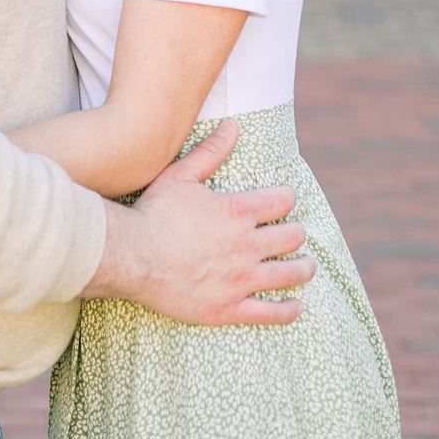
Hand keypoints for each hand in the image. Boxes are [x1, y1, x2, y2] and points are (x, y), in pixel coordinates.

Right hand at [86, 118, 317, 326]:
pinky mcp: (229, 308)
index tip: (284, 202)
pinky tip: (296, 306)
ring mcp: (240, 279)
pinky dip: (287, 310)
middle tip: (295, 235)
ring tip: (308, 266)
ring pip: (289, 273)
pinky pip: (269, 312)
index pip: (283, 201)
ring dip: (303, 268)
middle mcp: (247, 245)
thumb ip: (211, 151)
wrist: (131, 258)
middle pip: (291, 237)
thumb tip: (233, 125)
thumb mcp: (181, 175)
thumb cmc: (153, 214)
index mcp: (240, 210)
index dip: (287, 198)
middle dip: (296, 233)